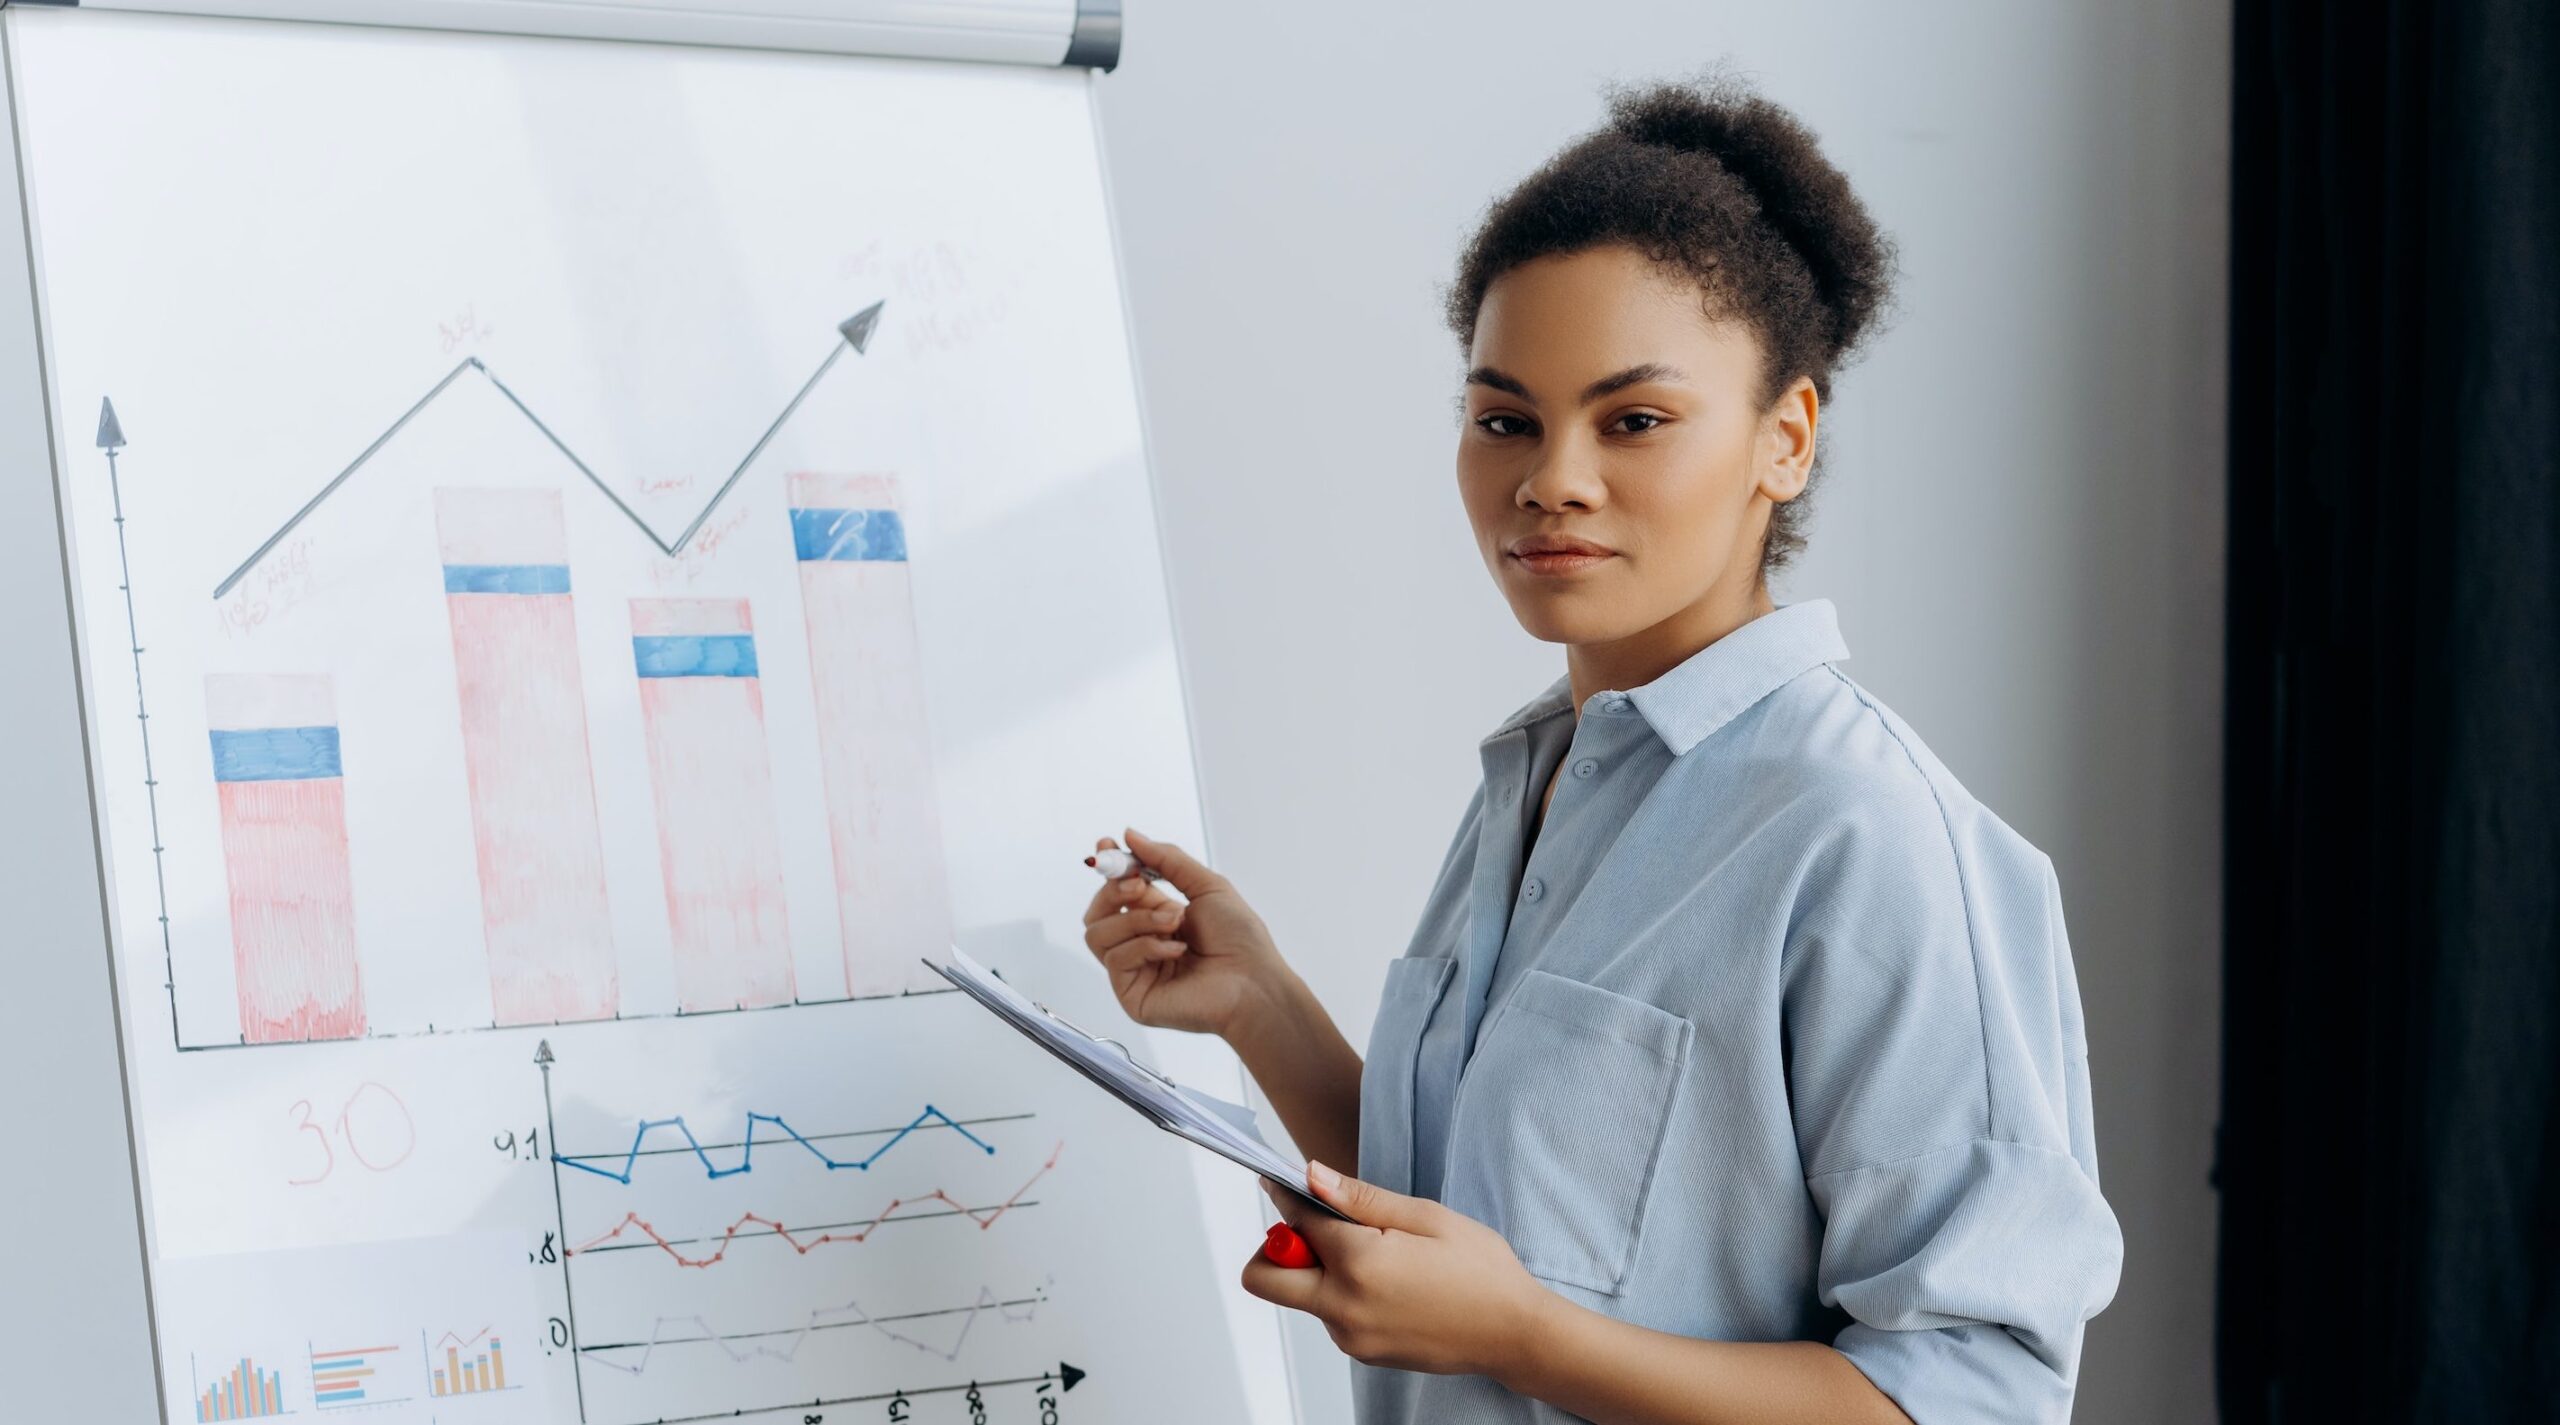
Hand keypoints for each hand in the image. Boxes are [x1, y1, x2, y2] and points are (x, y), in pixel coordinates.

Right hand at [1080, 828, 1288, 1037]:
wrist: (1255, 982)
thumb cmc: (1241, 940)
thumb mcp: (1207, 886)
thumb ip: (1167, 860)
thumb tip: (1131, 836)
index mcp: (1157, 916)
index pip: (1116, 891)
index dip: (1108, 867)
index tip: (1107, 844)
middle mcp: (1141, 943)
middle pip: (1096, 912)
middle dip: (1114, 891)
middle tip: (1140, 885)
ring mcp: (1135, 971)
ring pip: (1098, 934)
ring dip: (1137, 920)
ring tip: (1174, 923)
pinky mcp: (1132, 995)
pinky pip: (1116, 959)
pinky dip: (1147, 947)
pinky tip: (1177, 951)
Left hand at [1241, 1160, 1548, 1376]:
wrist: (1514, 1334)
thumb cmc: (1481, 1272)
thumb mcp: (1426, 1217)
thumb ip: (1360, 1198)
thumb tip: (1312, 1176)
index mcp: (1359, 1264)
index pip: (1294, 1222)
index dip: (1287, 1196)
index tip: (1283, 1181)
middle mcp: (1343, 1307)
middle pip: (1262, 1278)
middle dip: (1278, 1246)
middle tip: (1319, 1229)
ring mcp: (1350, 1337)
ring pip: (1299, 1296)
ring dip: (1317, 1270)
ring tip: (1379, 1254)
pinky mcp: (1361, 1352)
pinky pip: (1328, 1315)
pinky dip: (1341, 1292)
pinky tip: (1389, 1281)